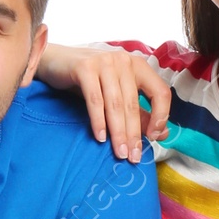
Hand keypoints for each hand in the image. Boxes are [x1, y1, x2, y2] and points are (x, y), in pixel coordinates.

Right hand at [39, 44, 172, 162]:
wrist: (56, 62)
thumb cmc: (90, 80)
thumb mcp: (116, 95)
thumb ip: (139, 113)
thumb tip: (162, 134)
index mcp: (138, 66)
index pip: (160, 92)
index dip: (160, 116)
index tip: (153, 137)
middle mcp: (124, 61)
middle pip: (133, 104)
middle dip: (134, 134)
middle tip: (133, 157)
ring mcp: (104, 62)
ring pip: (115, 104)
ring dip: (118, 132)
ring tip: (120, 153)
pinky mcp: (84, 67)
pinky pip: (95, 100)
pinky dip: (98, 121)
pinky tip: (100, 137)